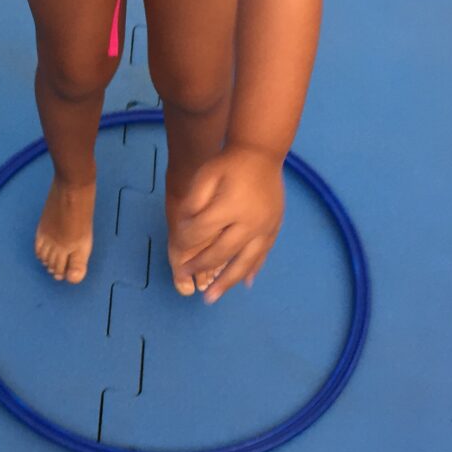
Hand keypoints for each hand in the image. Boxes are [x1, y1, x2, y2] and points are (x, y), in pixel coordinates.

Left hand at [173, 146, 285, 305]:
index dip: (186, 240)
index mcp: (229, 206)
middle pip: (222, 252)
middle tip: (185, 277)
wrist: (262, 153)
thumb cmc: (229, 163)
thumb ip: (193, 201)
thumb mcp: (205, 174)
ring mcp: (265, 227)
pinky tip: (244, 284)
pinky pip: (263, 254)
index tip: (177, 245)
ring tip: (211, 297)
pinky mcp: (274, 228)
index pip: (202, 232)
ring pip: (245, 261)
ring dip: (227, 281)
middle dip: (201, 266)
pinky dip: (252, 270)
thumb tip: (184, 227)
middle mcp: (249, 222)